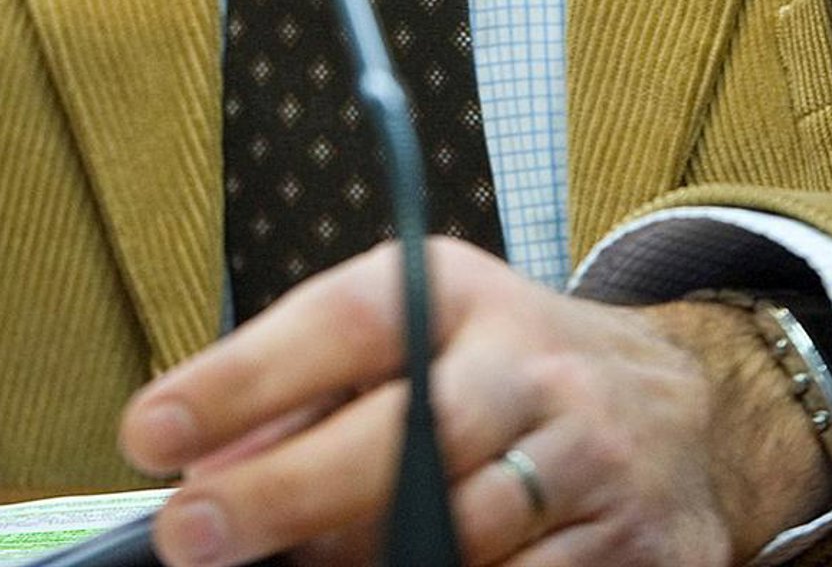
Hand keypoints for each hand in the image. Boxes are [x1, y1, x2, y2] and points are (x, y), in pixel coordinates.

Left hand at [119, 241, 831, 565]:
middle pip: (408, 434)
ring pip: (467, 531)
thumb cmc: (504, 370)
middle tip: (193, 532)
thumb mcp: (414, 338)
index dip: (242, 378)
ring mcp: (590, 456)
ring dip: (371, 564)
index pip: (339, 324)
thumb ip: (305, 391)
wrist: (678, 403)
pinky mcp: (638, 545)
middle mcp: (527, 363)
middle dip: (288, 492)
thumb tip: (197, 462)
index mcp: (453, 292)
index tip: (152, 431)